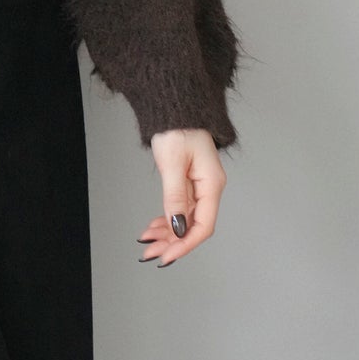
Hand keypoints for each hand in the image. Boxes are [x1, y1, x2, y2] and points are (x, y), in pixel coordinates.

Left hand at [137, 128, 225, 266]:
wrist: (175, 103)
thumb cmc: (177, 126)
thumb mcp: (173, 162)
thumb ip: (175, 197)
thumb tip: (177, 227)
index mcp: (211, 183)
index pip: (203, 225)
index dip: (185, 244)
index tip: (167, 256)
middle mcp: (208, 187)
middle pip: (193, 225)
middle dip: (172, 243)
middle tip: (149, 254)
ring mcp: (199, 185)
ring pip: (185, 219)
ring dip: (167, 234)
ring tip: (147, 243)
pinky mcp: (188, 180)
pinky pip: (179, 208)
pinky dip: (166, 219)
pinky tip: (153, 227)